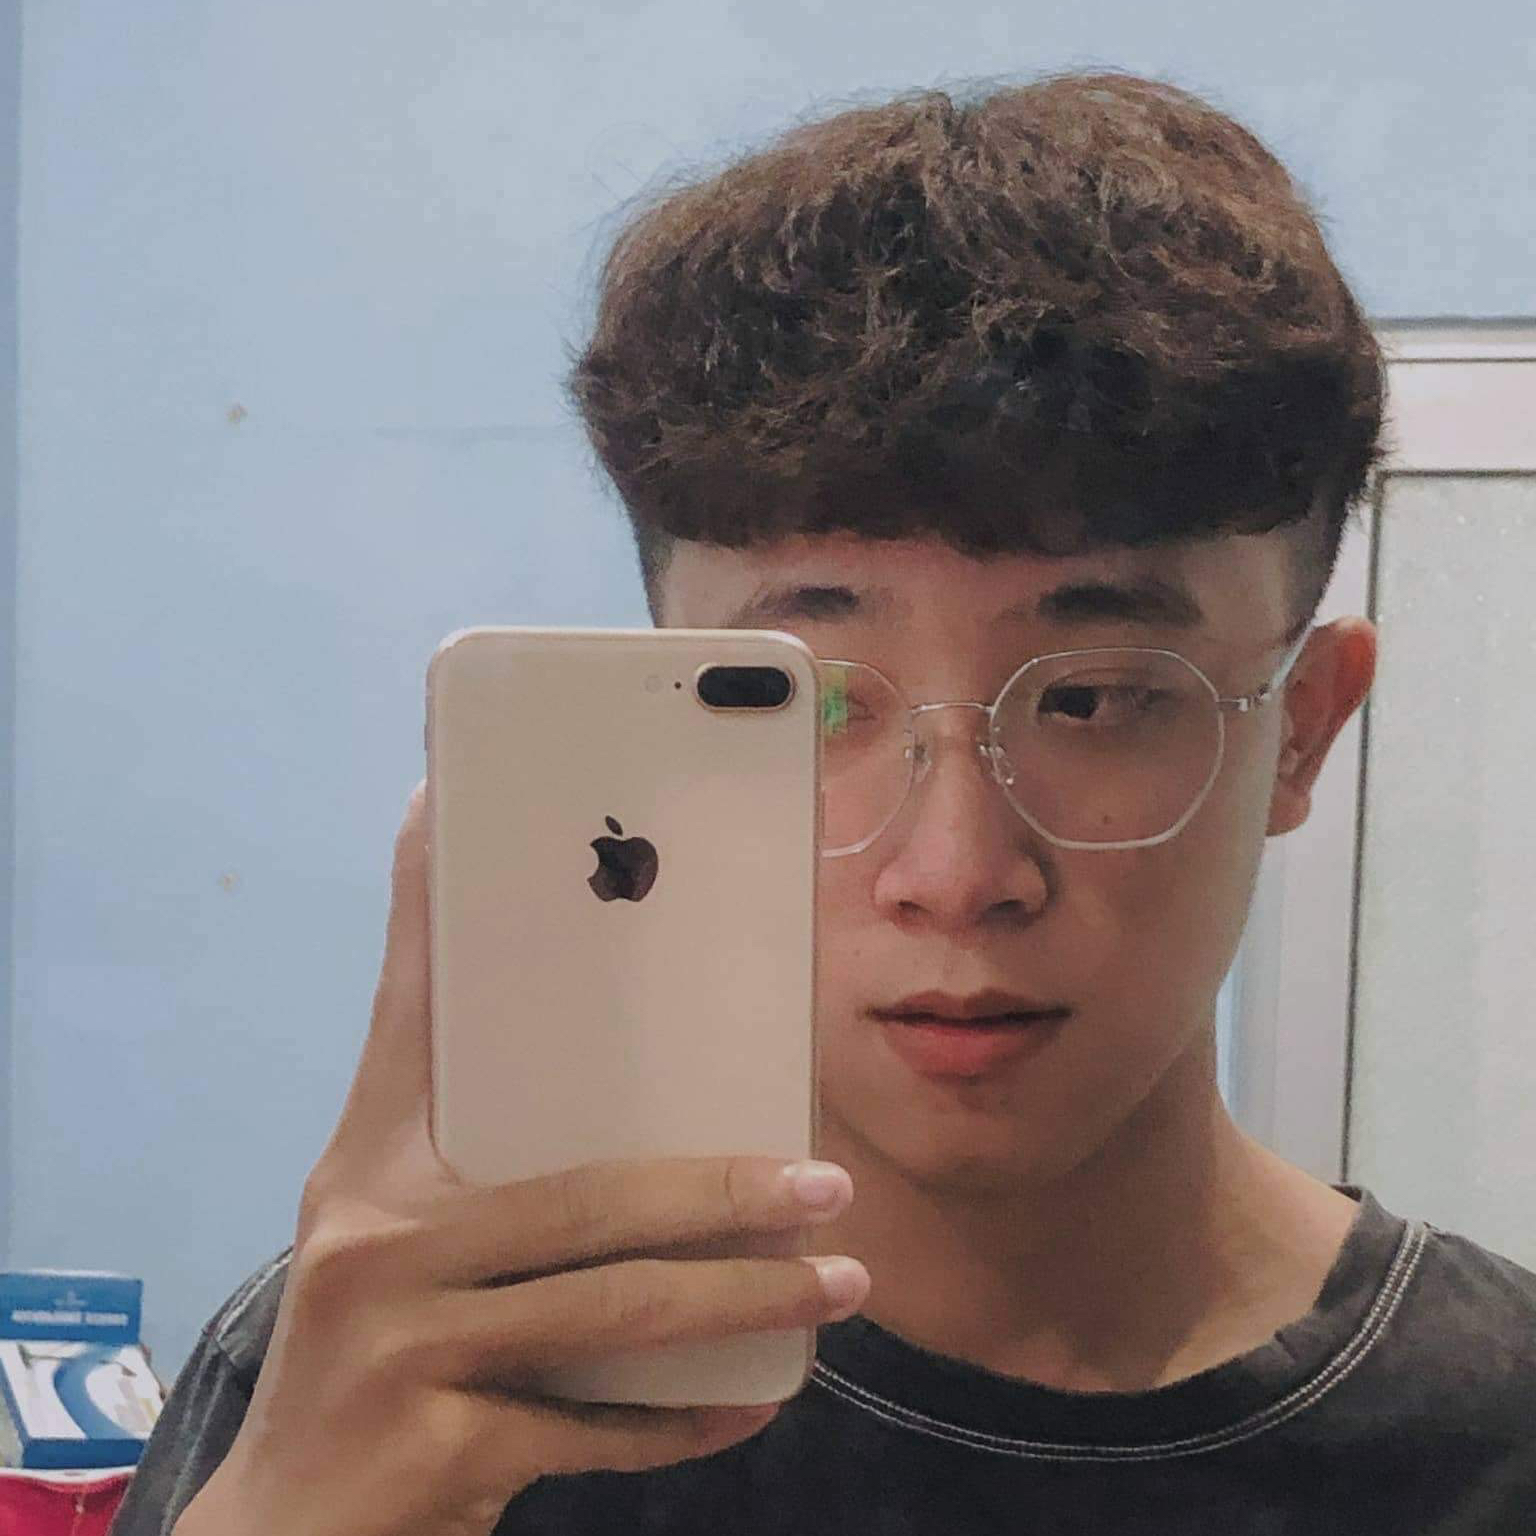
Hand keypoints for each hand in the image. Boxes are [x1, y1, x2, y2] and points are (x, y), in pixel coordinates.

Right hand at [174, 781, 866, 1535]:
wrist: (286, 1528)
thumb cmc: (368, 1355)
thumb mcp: (400, 1246)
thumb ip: (490, 1175)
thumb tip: (641, 1109)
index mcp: (368, 1167)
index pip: (408, 1010)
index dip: (426, 905)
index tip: (447, 799)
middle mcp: (372, 1239)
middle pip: (586, 1193)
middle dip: (724, 1187)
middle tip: (828, 1184)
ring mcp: (399, 1345)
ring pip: (614, 1307)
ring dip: (744, 1298)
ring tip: (836, 1284)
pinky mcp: (436, 1449)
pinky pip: (597, 1425)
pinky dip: (685, 1419)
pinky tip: (755, 1396)